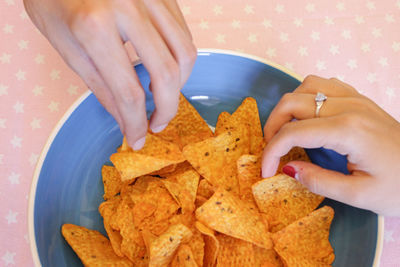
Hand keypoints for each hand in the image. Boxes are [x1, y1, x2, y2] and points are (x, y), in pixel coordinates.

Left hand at [24, 0, 195, 148]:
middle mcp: (128, 7)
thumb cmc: (54, 0)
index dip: (137, 122)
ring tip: (161, 95)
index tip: (139, 137)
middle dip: (167, 108)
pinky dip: (179, 58)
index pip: (129, 91)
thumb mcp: (66, 46)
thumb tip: (127, 119)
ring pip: (186, 52)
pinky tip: (164, 67)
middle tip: (158, 122)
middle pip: (167, 74)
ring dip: (179, 84)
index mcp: (94, 26)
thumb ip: (101, 85)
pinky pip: (184, 33)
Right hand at [262, 75, 399, 215]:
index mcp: (348, 131)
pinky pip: (325, 84)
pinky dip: (307, 96)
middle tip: (271, 149)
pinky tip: (309, 116)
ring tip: (286, 130)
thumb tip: (288, 170)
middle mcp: (349, 106)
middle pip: (293, 102)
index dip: (272, 152)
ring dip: (288, 106)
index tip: (266, 171)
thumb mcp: (360, 195)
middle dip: (273, 125)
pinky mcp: (361, 99)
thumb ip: (319, 181)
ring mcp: (356, 98)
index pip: (293, 133)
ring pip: (306, 86)